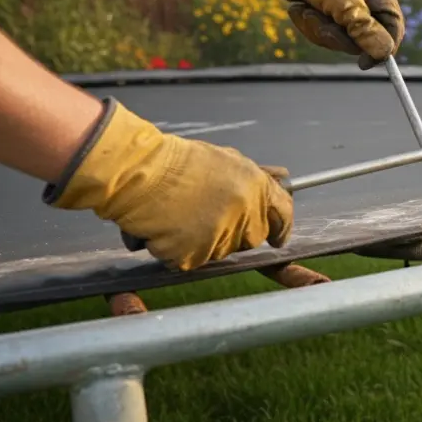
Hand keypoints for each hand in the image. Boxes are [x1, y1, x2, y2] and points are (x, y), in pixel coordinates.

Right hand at [45, 99, 293, 270]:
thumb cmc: (176, 162)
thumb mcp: (226, 160)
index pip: (283, 214)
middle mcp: (245, 212)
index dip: (281, 228)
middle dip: (235, 232)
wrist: (137, 171)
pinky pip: (190, 261)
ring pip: (220, 251)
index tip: (278, 238)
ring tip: (178, 216)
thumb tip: (284, 177)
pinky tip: (164, 228)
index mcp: (256, 186)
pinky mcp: (194, 255)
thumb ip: (255, 176)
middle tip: (209, 217)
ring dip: (202, 240)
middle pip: (251, 238)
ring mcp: (221, 236)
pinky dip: (175, 250)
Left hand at [239, 0, 404, 69]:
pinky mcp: (333, 14)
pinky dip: (312, 26)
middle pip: (365, 40)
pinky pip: (328, 34)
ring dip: (320, 30)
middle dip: (338, 36)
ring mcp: (351, 10)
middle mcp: (370, 4)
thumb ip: (365, 30)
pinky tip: (302, 10)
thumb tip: (384, 53)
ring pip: (343, 40)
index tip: (363, 64)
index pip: (393, 31)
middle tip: (322, 25)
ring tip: (307, 11)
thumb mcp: (344, 4)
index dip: (382, 50)